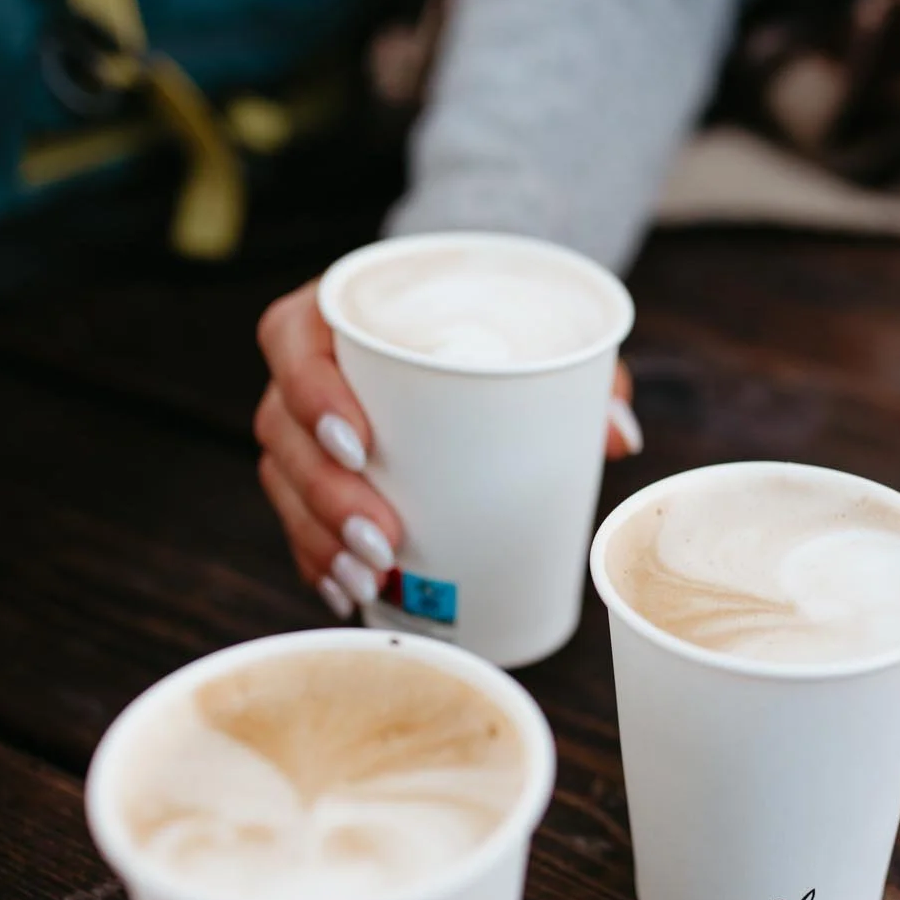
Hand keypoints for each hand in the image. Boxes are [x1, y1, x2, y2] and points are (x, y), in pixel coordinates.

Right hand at [256, 278, 642, 618]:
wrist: (466, 325)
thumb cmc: (491, 326)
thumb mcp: (532, 335)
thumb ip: (576, 372)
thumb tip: (618, 435)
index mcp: (340, 310)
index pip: (294, 340)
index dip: (313, 393)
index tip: (361, 444)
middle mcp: (306, 362)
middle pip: (281, 427)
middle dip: (325, 495)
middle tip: (385, 541)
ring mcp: (298, 417)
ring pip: (281, 478)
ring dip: (319, 537)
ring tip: (369, 578)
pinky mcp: (306, 465)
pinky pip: (292, 515)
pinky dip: (315, 556)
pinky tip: (344, 590)